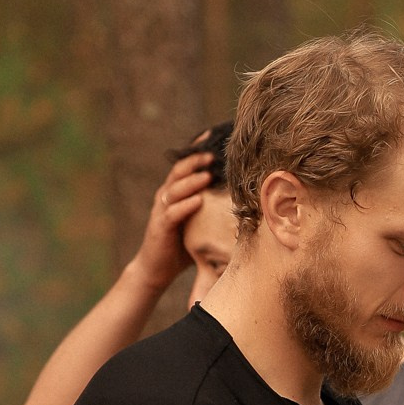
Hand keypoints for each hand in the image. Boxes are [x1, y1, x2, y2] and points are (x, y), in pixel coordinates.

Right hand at [123, 144, 217, 292]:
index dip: (196, 151)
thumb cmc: (182, 245)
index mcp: (176, 192)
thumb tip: (246, 201)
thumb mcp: (201, 223)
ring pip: (174, 189)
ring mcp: (162, 210)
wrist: (157, 268)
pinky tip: (198, 201)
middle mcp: (166, 197)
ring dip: (191, 181)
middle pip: (179, 172)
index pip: (185, 166)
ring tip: (207, 175)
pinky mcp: (160, 227)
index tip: (211, 136)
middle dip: (195, 161)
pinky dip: (185, 206)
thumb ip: (214, 209)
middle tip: (213, 154)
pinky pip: (172, 213)